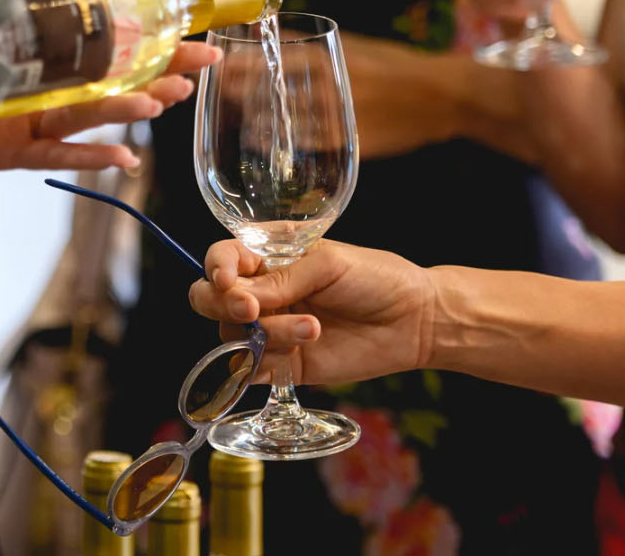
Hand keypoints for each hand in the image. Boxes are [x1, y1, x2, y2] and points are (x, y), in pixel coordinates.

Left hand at [0, 42, 216, 169]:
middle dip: (163, 71)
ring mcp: (32, 123)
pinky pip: (56, 154)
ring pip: (91, 115)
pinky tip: (125, 158)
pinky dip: (90, 157)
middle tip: (205, 59)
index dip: (154, 39)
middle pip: (116, 81)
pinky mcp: (11, 151)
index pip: (111, 46)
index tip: (197, 26)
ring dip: (129, 107)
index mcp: (47, 61)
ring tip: (165, 97)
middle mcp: (47, 93)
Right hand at [189, 240, 436, 386]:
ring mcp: (270, 329)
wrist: (415, 321)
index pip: (222, 258)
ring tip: (312, 328)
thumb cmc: (376, 277)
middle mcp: (262, 292)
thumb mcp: (329, 264)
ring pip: (233, 336)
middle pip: (209, 300)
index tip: (228, 279)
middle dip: (224, 305)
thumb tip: (240, 297)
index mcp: (268, 257)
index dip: (216, 267)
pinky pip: (252, 368)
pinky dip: (267, 361)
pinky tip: (304, 347)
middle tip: (253, 310)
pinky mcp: (284, 364)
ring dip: (269, 333)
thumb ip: (282, 279)